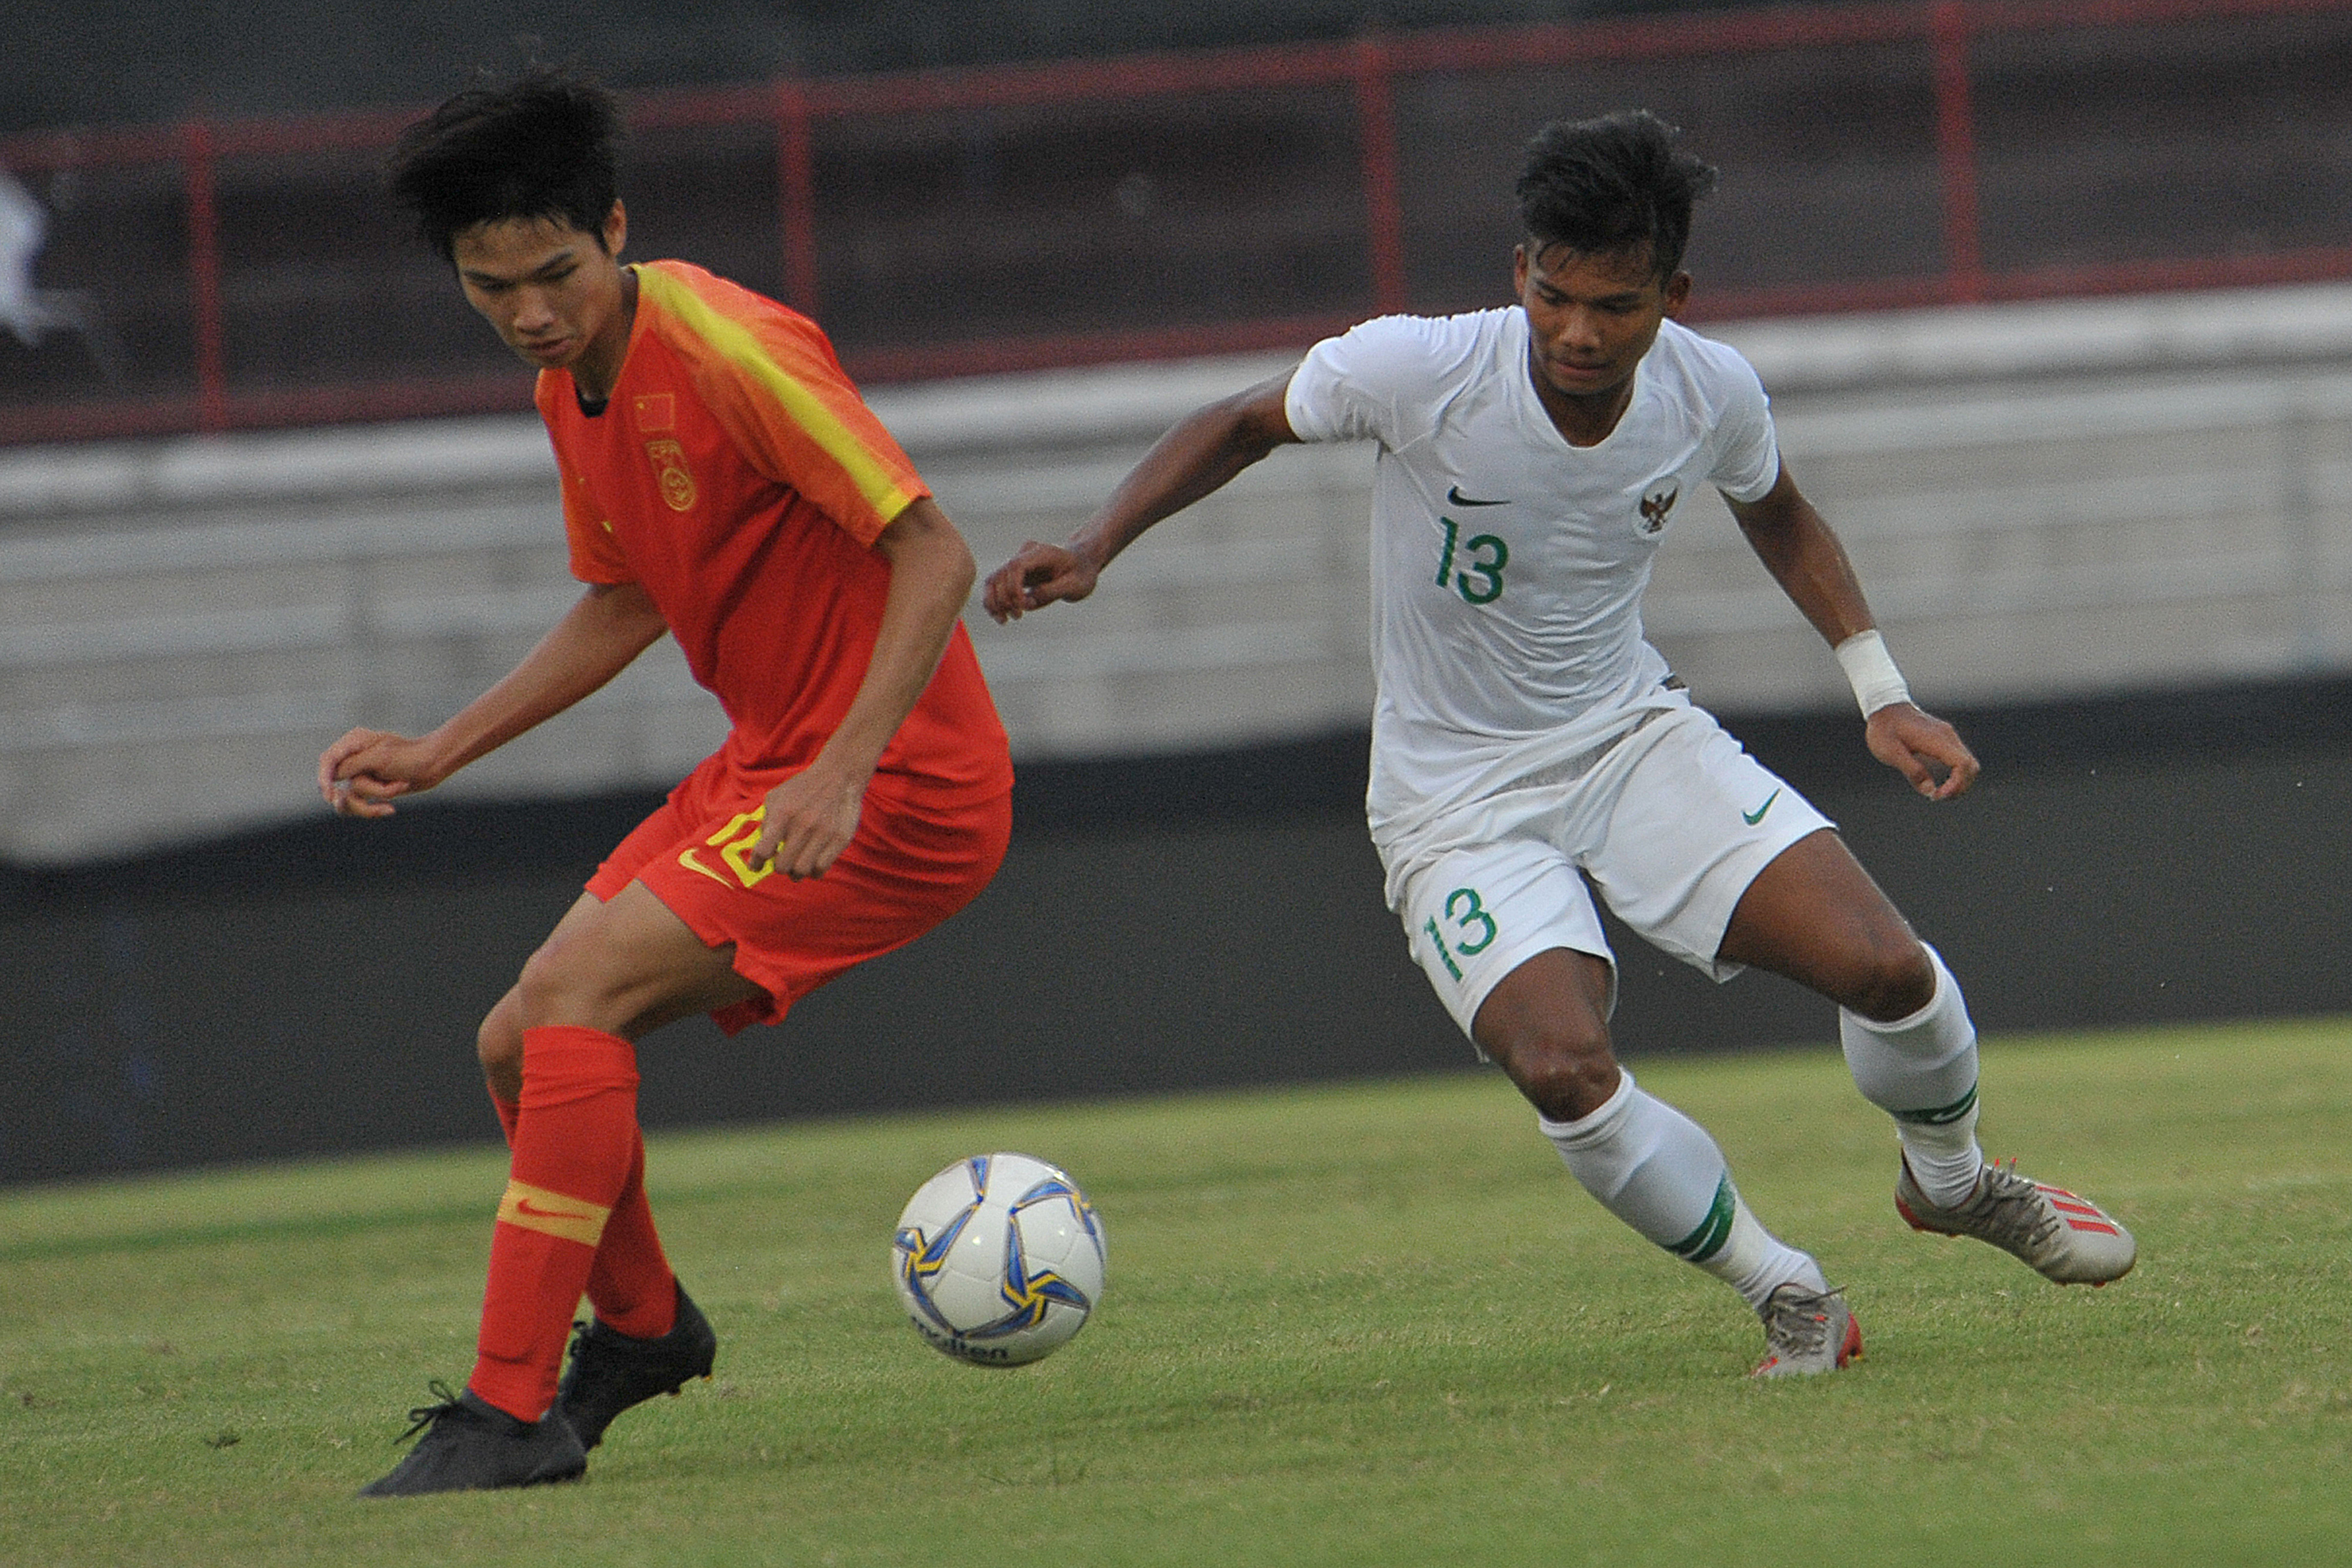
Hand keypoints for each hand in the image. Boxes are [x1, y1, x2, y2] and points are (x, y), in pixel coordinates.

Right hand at [318, 728, 446, 817]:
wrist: (434, 765)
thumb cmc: (410, 756)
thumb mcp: (380, 758)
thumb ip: (352, 765)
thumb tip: (333, 777)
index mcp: (354, 743)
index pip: (328, 760)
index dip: (324, 778)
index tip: (330, 794)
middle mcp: (353, 758)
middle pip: (334, 784)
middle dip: (355, 795)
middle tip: (364, 801)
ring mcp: (360, 775)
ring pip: (348, 799)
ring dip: (373, 799)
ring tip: (396, 790)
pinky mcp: (369, 789)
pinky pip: (359, 806)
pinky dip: (374, 809)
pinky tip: (390, 809)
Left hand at [746, 759, 867, 879]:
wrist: (838, 776)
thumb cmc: (803, 788)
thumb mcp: (776, 797)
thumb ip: (766, 821)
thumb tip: (762, 847)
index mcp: (783, 814)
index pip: (763, 850)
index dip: (756, 863)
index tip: (756, 867)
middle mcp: (802, 825)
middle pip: (782, 866)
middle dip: (779, 867)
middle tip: (782, 862)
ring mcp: (823, 833)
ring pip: (802, 871)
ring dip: (796, 872)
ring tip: (797, 866)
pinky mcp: (840, 839)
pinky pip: (822, 868)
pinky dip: (814, 871)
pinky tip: (812, 863)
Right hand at [982, 541, 1099, 622]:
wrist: (1081, 565)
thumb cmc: (1081, 574)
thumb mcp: (1075, 586)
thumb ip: (1051, 592)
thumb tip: (1027, 602)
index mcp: (1041, 553)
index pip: (1016, 566)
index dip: (1013, 587)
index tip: (1021, 606)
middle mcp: (1025, 554)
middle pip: (1000, 574)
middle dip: (1004, 599)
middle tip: (1017, 616)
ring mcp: (1017, 563)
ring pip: (992, 580)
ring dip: (993, 602)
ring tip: (1004, 620)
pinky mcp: (1014, 574)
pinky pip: (996, 586)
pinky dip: (994, 601)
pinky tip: (1001, 616)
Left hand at [1865, 703, 1979, 800]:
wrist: (1884, 707)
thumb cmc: (1884, 729)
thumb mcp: (1890, 752)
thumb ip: (1912, 770)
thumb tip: (1930, 791)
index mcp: (1936, 739)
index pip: (1963, 764)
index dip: (1956, 784)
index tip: (1937, 795)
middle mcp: (1948, 737)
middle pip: (1971, 766)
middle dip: (1960, 787)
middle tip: (1938, 797)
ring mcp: (1948, 737)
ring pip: (1969, 764)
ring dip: (1959, 782)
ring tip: (1938, 793)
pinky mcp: (1945, 740)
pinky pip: (1960, 760)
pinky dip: (1956, 775)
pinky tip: (1939, 784)